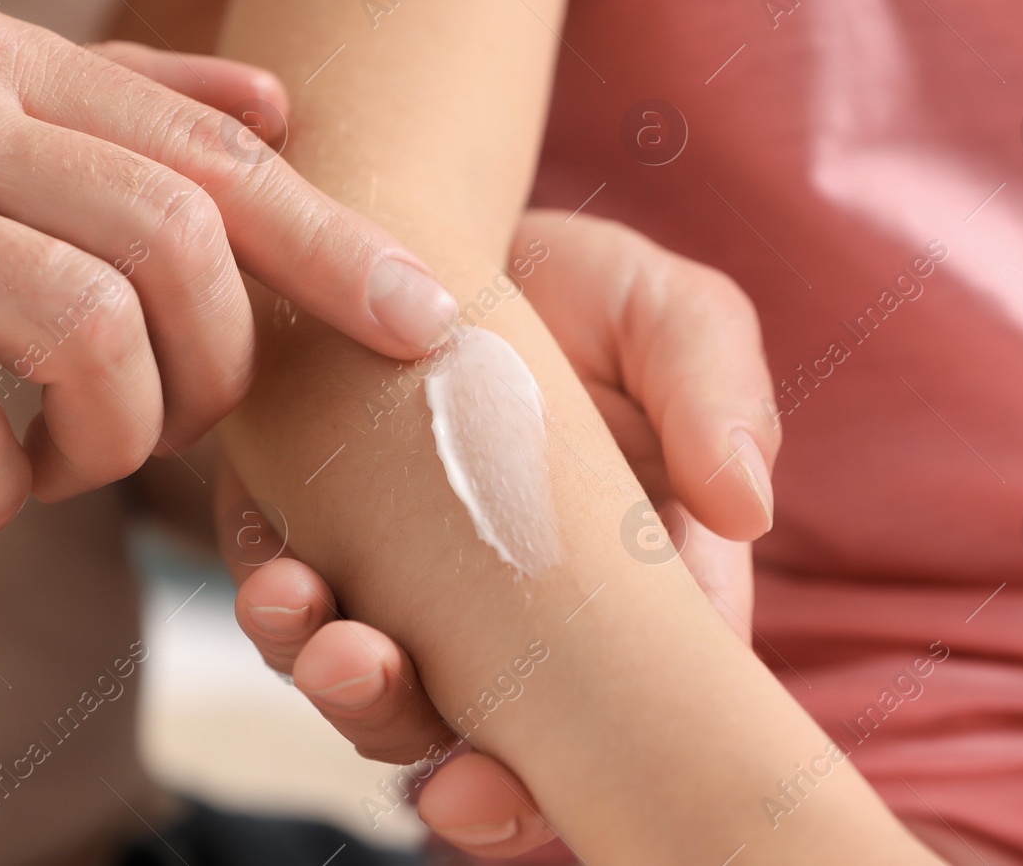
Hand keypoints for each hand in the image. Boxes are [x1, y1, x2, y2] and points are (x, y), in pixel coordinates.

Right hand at [0, 3, 455, 536]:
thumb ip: (119, 99)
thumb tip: (280, 104)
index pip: (210, 152)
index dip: (333, 243)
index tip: (422, 321)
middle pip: (173, 241)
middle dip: (218, 365)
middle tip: (179, 425)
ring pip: (86, 332)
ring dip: (113, 437)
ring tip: (65, 460)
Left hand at [225, 210, 779, 858]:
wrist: (452, 230)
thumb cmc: (586, 286)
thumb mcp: (672, 315)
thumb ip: (719, 395)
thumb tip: (749, 507)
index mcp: (629, 585)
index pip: (609, 717)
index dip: (553, 779)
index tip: (480, 792)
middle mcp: (519, 611)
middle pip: (480, 732)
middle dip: (427, 752)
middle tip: (386, 708)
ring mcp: (416, 585)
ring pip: (381, 690)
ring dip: (340, 683)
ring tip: (310, 622)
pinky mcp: (328, 540)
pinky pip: (301, 610)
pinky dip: (282, 613)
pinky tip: (274, 574)